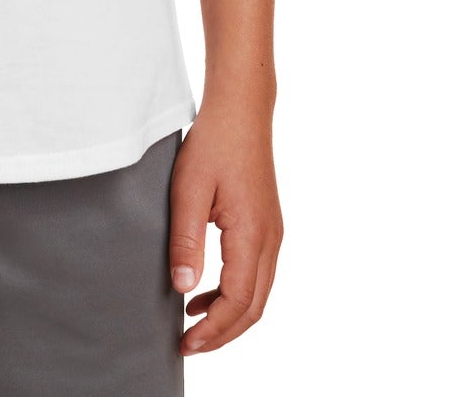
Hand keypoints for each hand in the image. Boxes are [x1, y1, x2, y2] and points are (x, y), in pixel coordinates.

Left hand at [167, 100, 283, 356]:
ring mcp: (272, 233)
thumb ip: (185, 241)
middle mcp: (270, 240)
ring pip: (257, 293)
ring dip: (228, 314)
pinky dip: (233, 292)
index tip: (186, 343)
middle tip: (188, 344)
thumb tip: (183, 289)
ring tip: (192, 322)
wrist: (241, 110)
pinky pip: (255, 273)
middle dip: (222, 333)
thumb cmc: (214, 144)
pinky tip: (203, 289)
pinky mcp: (266, 224)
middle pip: (253, 307)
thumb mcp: (188, 190)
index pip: (238, 302)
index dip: (213, 329)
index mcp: (253, 235)